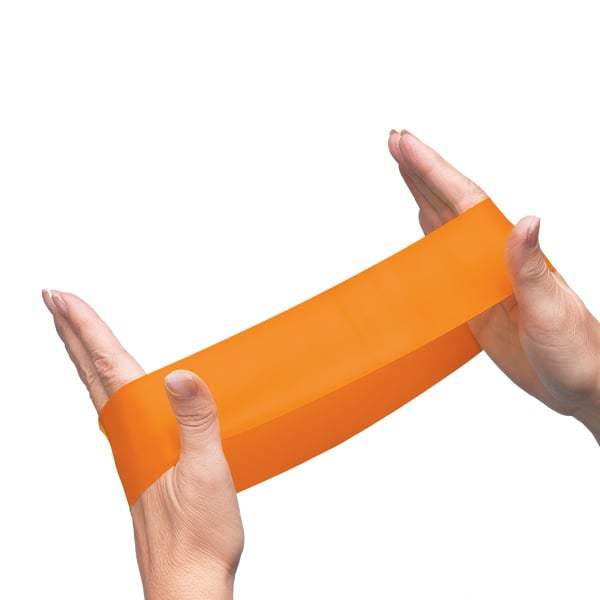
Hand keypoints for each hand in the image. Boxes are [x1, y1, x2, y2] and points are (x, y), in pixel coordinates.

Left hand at [42, 290, 243, 599]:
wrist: (188, 584)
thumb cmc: (198, 537)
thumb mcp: (206, 475)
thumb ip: (195, 423)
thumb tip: (179, 375)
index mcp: (137, 434)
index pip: (106, 369)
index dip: (84, 328)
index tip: (59, 296)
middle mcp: (126, 440)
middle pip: (92, 376)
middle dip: (72, 334)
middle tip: (53, 301)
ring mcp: (131, 453)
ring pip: (101, 394)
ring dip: (87, 358)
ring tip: (77, 334)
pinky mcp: (144, 465)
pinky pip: (119, 414)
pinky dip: (110, 387)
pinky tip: (117, 392)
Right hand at [388, 130, 599, 439]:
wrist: (582, 384)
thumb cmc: (575, 350)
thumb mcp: (551, 308)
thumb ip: (530, 267)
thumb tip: (526, 221)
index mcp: (509, 252)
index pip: (465, 202)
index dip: (433, 171)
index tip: (405, 145)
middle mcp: (492, 258)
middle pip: (450, 204)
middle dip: (421, 171)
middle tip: (395, 142)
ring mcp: (481, 278)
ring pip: (445, 227)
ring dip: (422, 195)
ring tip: (402, 170)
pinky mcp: (474, 302)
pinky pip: (444, 263)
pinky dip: (430, 237)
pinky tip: (422, 223)